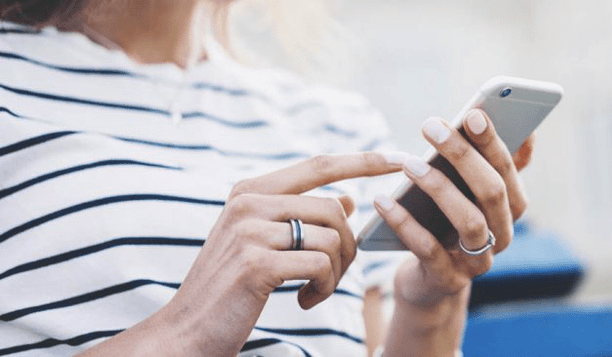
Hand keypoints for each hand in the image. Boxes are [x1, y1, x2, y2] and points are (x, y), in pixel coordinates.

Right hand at [162, 153, 398, 355]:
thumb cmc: (231, 288)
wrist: (186, 332)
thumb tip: (348, 198)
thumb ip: (301, 217)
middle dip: (348, 246)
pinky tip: (304, 302)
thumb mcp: (263, 244)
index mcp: (250, 191)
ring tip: (314, 292)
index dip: (363, 160)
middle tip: (333, 275)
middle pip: (334, 208)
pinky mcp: (256, 263)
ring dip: (335, 273)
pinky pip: (320, 265)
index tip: (400, 157)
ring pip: (331, 238)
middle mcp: (248, 203)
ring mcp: (250, 231)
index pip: (319, 165)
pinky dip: (324, 289)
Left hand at [373, 109, 532, 306]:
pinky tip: (383, 200)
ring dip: (439, 188)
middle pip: (492, 192)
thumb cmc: (449, 222)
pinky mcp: (448, 280)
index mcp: (512, 207)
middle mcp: (502, 234)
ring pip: (469, 222)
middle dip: (463, 156)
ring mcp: (478, 261)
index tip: (472, 113)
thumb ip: (495, 164)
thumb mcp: (472, 194)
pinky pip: (428, 249)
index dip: (492, 142)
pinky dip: (405, 223)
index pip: (508, 170)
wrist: (429, 280)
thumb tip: (529, 131)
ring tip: (409, 164)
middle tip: (432, 126)